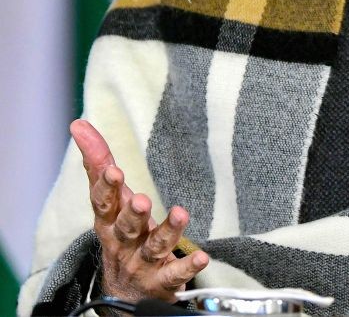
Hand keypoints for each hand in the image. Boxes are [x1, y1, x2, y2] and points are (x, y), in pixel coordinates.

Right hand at [71, 119, 208, 301]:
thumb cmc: (120, 232)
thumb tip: (79, 123)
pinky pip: (175, 274)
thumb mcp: (109, 199)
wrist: (125, 294)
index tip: (113, 170)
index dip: (106, 188)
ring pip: (153, 247)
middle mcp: (123, 242)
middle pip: (125, 227)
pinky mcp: (162, 281)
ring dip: (166, 232)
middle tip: (141, 200)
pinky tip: (201, 257)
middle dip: (132, 214)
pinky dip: (187, 266)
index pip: (103, 203)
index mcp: (108, 221)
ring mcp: (142, 263)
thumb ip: (97, 162)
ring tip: (180, 214)